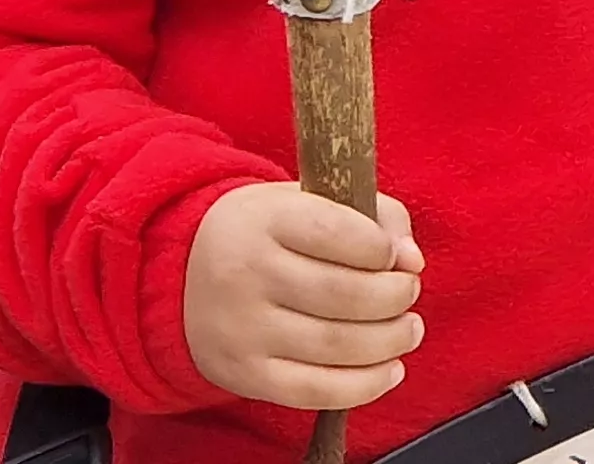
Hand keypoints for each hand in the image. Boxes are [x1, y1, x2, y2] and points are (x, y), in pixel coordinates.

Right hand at [182, 182, 426, 409]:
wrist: (181, 276)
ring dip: (391, 340)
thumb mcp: (309, 202)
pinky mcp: (245, 374)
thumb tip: (413, 260)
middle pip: (345, 293)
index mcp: (264, 219)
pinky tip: (390, 369)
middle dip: (396, 297)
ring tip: (409, 329)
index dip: (381, 248)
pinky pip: (316, 391)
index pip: (336, 232)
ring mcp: (242, 328)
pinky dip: (365, 385)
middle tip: (409, 293)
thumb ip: (374, 216)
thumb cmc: (267, 234)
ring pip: (337, 344)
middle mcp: (245, 272)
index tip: (395, 256)